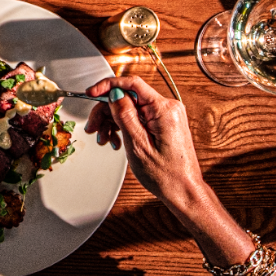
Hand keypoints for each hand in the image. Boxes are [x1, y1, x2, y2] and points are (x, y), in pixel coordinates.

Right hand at [84, 75, 207, 210]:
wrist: (183, 191)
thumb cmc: (166, 175)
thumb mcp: (137, 144)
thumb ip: (124, 115)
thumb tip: (114, 93)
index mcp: (164, 110)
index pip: (131, 84)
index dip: (107, 86)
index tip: (92, 93)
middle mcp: (168, 108)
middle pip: (128, 97)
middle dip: (106, 111)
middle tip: (93, 127)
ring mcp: (167, 115)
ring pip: (130, 108)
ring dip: (113, 121)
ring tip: (105, 139)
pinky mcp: (164, 123)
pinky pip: (138, 117)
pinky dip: (124, 126)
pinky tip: (117, 140)